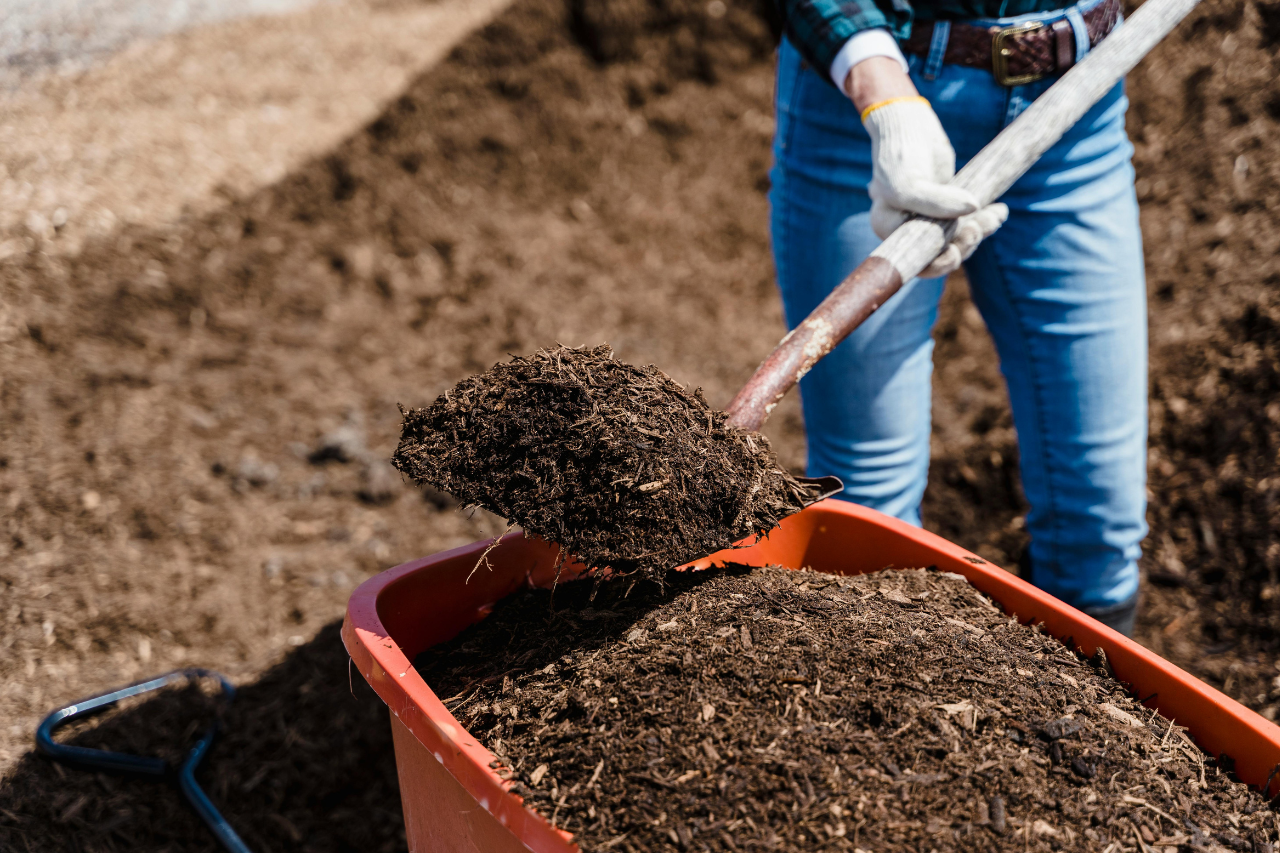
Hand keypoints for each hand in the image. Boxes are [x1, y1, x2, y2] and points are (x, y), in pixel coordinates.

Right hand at [845, 59, 1006, 276]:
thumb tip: (973, 210)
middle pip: (939, 254)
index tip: (956, 253)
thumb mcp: (909, 182)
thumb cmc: (901, 155)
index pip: (914, 262)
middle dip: (963, 245)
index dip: (937, 264)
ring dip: (979, 230)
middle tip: (978, 228)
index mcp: (889, 229)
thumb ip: (935, 202)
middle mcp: (907, 229)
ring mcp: (929, 218)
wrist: (910, 125)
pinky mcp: (947, 206)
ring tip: (995, 216)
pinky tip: (999, 211)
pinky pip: (968, 222)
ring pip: (958, 238)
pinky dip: (985, 219)